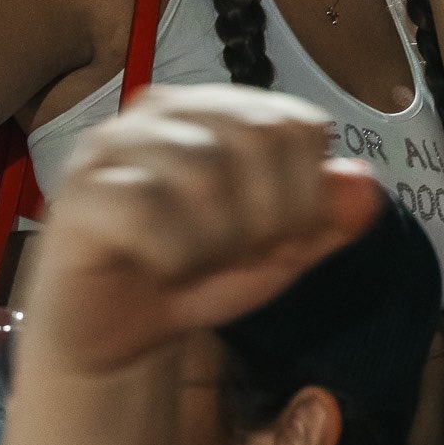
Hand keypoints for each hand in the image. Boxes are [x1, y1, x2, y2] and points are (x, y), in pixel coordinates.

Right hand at [36, 86, 382, 371]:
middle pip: (259, 140)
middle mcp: (163, 109)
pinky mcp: (78, 194)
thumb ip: (326, 218)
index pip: (297, 125)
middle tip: (234, 256)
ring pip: (206, 176)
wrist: (115, 336)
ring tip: (194, 263)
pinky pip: (149, 214)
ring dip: (217, 244)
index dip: (304, 195)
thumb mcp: (277, 252)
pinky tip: (161, 269)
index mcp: (216, 108)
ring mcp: (113, 146)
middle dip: (266, 220)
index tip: (275, 239)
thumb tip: (365, 184)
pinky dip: (174, 257)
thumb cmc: (194, 274)